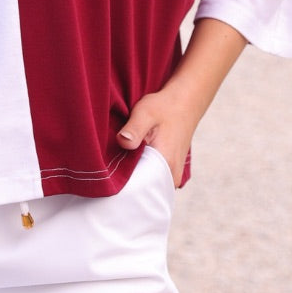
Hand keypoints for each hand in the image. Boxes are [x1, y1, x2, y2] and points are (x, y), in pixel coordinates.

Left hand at [116, 18, 248, 187]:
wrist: (184, 103)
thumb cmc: (164, 107)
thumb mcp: (145, 113)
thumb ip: (134, 128)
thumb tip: (122, 142)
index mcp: (165, 163)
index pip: (140, 187)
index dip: (122, 184)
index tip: (108, 178)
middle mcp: (171, 174)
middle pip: (143, 189)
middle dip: (126, 182)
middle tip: (111, 170)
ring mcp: (172, 175)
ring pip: (148, 185)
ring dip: (134, 176)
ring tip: (121, 164)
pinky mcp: (169, 171)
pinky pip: (152, 180)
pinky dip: (141, 172)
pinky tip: (132, 161)